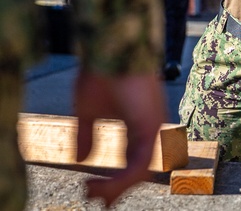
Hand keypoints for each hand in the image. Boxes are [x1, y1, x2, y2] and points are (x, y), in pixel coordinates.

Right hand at [75, 71, 166, 205]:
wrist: (111, 48)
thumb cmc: (102, 72)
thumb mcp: (88, 109)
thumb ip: (87, 135)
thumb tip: (81, 161)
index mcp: (140, 124)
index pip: (134, 161)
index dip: (116, 179)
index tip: (91, 188)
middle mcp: (151, 128)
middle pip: (140, 170)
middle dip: (117, 189)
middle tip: (94, 197)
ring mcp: (154, 127)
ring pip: (141, 171)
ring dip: (116, 187)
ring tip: (93, 193)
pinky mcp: (151, 126)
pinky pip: (141, 163)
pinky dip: (121, 179)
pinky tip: (102, 184)